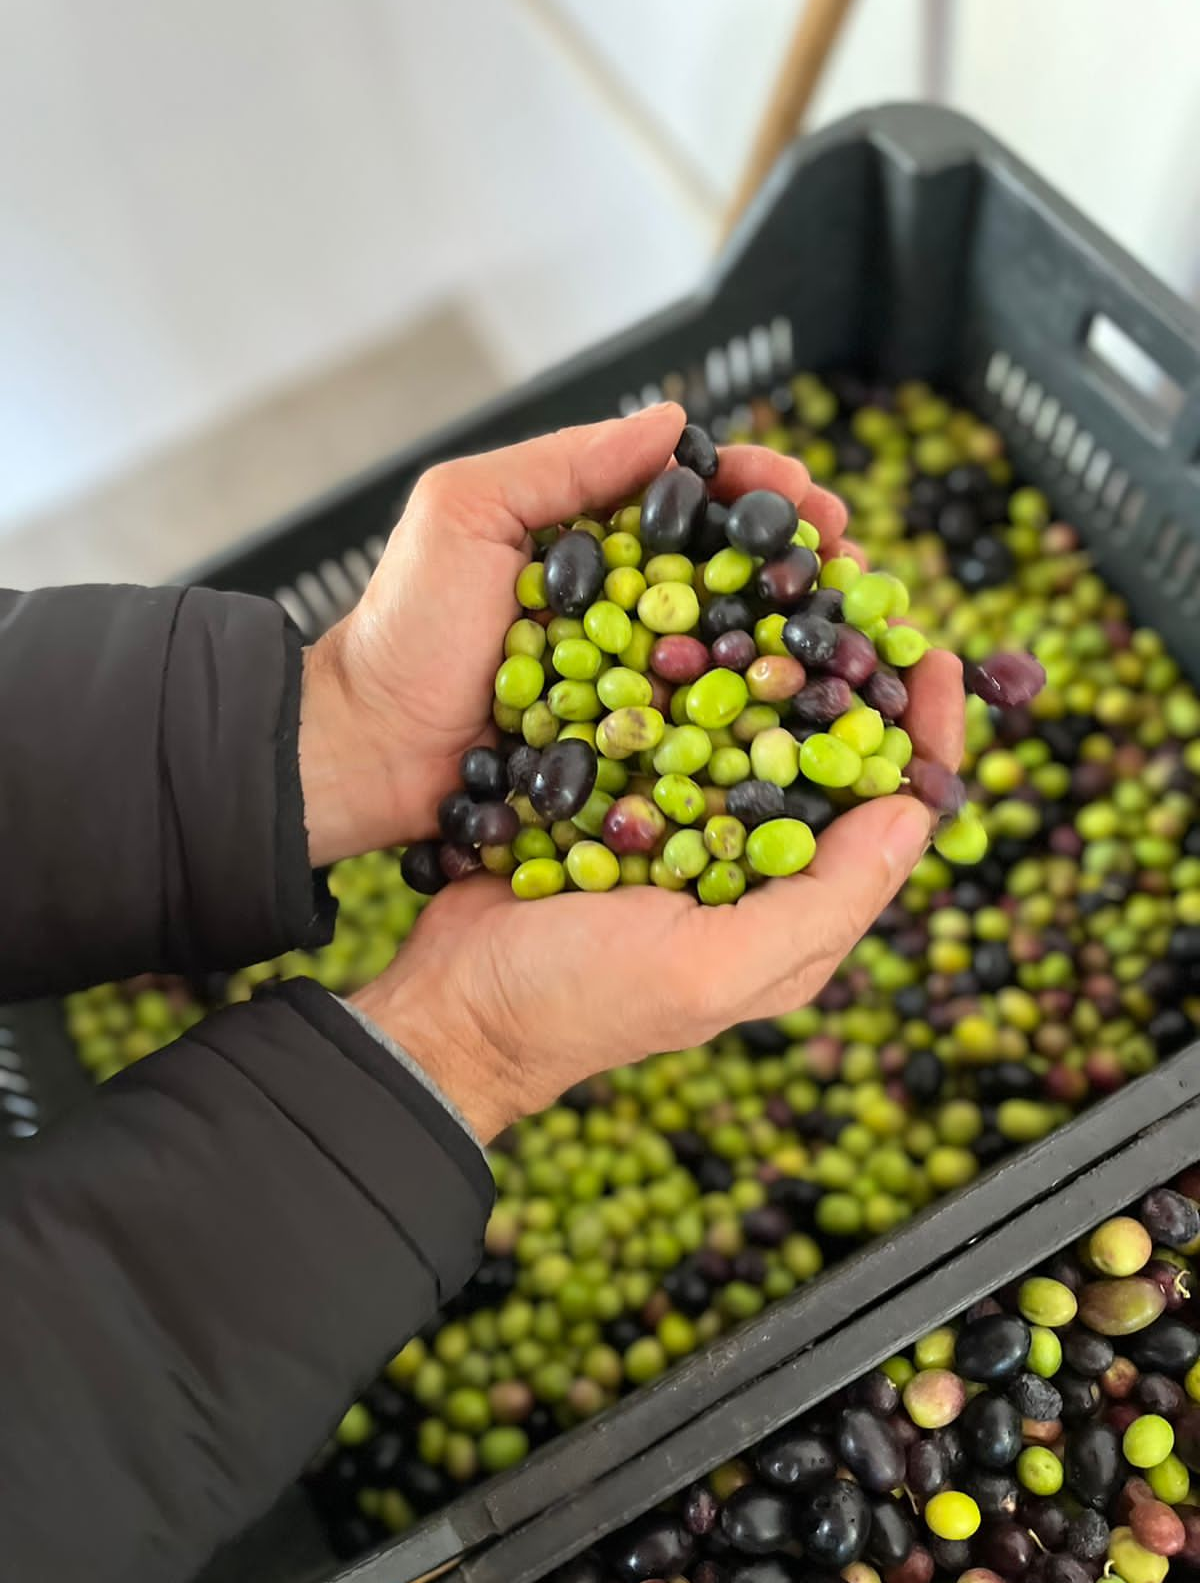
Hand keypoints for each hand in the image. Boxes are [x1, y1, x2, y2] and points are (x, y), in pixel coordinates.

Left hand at [297, 404, 849, 866]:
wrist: (365, 749)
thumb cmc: (404, 627)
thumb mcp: (465, 512)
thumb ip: (562, 464)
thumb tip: (674, 420)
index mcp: (593, 543)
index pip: (696, 502)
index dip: (761, 494)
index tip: (810, 497)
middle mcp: (625, 610)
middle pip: (733, 576)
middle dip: (801, 564)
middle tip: (854, 563)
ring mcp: (633, 682)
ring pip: (734, 652)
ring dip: (799, 639)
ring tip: (856, 633)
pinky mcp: (632, 752)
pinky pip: (707, 731)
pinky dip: (763, 718)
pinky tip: (813, 712)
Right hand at [352, 645, 963, 1143]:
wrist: (452, 1000)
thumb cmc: (579, 1001)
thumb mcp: (713, 967)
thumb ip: (825, 899)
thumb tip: (919, 811)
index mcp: (796, 912)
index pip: (892, 816)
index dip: (925, 738)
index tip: (933, 656)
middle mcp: (753, 863)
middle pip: (832, 757)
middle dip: (858, 675)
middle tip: (865, 592)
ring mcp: (687, 823)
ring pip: (757, 727)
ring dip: (781, 656)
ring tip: (793, 582)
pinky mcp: (625, 792)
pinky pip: (678, 721)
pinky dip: (698, 667)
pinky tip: (701, 613)